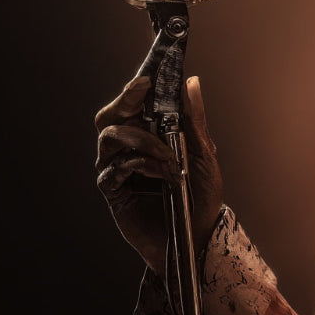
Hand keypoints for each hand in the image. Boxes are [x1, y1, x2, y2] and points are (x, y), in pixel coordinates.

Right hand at [95, 76, 223, 276]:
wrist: (199, 237)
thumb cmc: (202, 195)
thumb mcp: (204, 152)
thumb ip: (194, 119)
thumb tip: (191, 81)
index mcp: (151, 134)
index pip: (135, 104)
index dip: (136, 88)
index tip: (147, 77)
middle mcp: (130, 149)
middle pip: (110, 116)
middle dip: (124, 102)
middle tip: (142, 95)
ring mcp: (119, 169)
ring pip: (110, 137)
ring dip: (143, 139)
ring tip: (169, 154)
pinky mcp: (114, 193)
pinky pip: (114, 169)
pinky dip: (141, 165)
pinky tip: (162, 174)